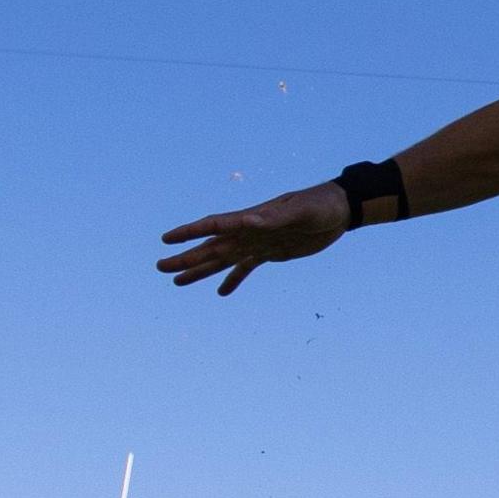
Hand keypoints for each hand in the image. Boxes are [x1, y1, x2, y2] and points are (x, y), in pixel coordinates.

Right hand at [156, 183, 347, 294]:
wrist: (339, 211)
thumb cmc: (319, 205)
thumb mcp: (298, 211)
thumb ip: (273, 218)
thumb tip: (248, 220)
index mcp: (251, 220)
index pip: (214, 226)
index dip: (189, 232)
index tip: (166, 239)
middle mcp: (249, 232)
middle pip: (211, 247)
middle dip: (186, 258)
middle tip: (159, 268)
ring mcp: (258, 243)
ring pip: (222, 260)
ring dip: (200, 270)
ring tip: (177, 282)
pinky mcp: (271, 253)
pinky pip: (246, 268)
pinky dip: (233, 280)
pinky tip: (221, 293)